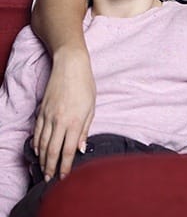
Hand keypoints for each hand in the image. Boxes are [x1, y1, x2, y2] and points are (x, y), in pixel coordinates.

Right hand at [33, 47, 95, 180]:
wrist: (70, 65)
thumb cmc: (85, 84)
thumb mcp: (91, 107)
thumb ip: (85, 129)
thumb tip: (81, 148)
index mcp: (75, 121)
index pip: (68, 151)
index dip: (65, 166)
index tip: (64, 177)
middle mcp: (60, 121)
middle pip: (52, 151)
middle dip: (51, 167)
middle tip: (50, 179)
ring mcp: (48, 115)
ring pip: (43, 143)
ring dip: (42, 158)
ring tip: (44, 169)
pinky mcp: (41, 110)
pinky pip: (37, 131)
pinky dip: (36, 143)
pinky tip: (38, 150)